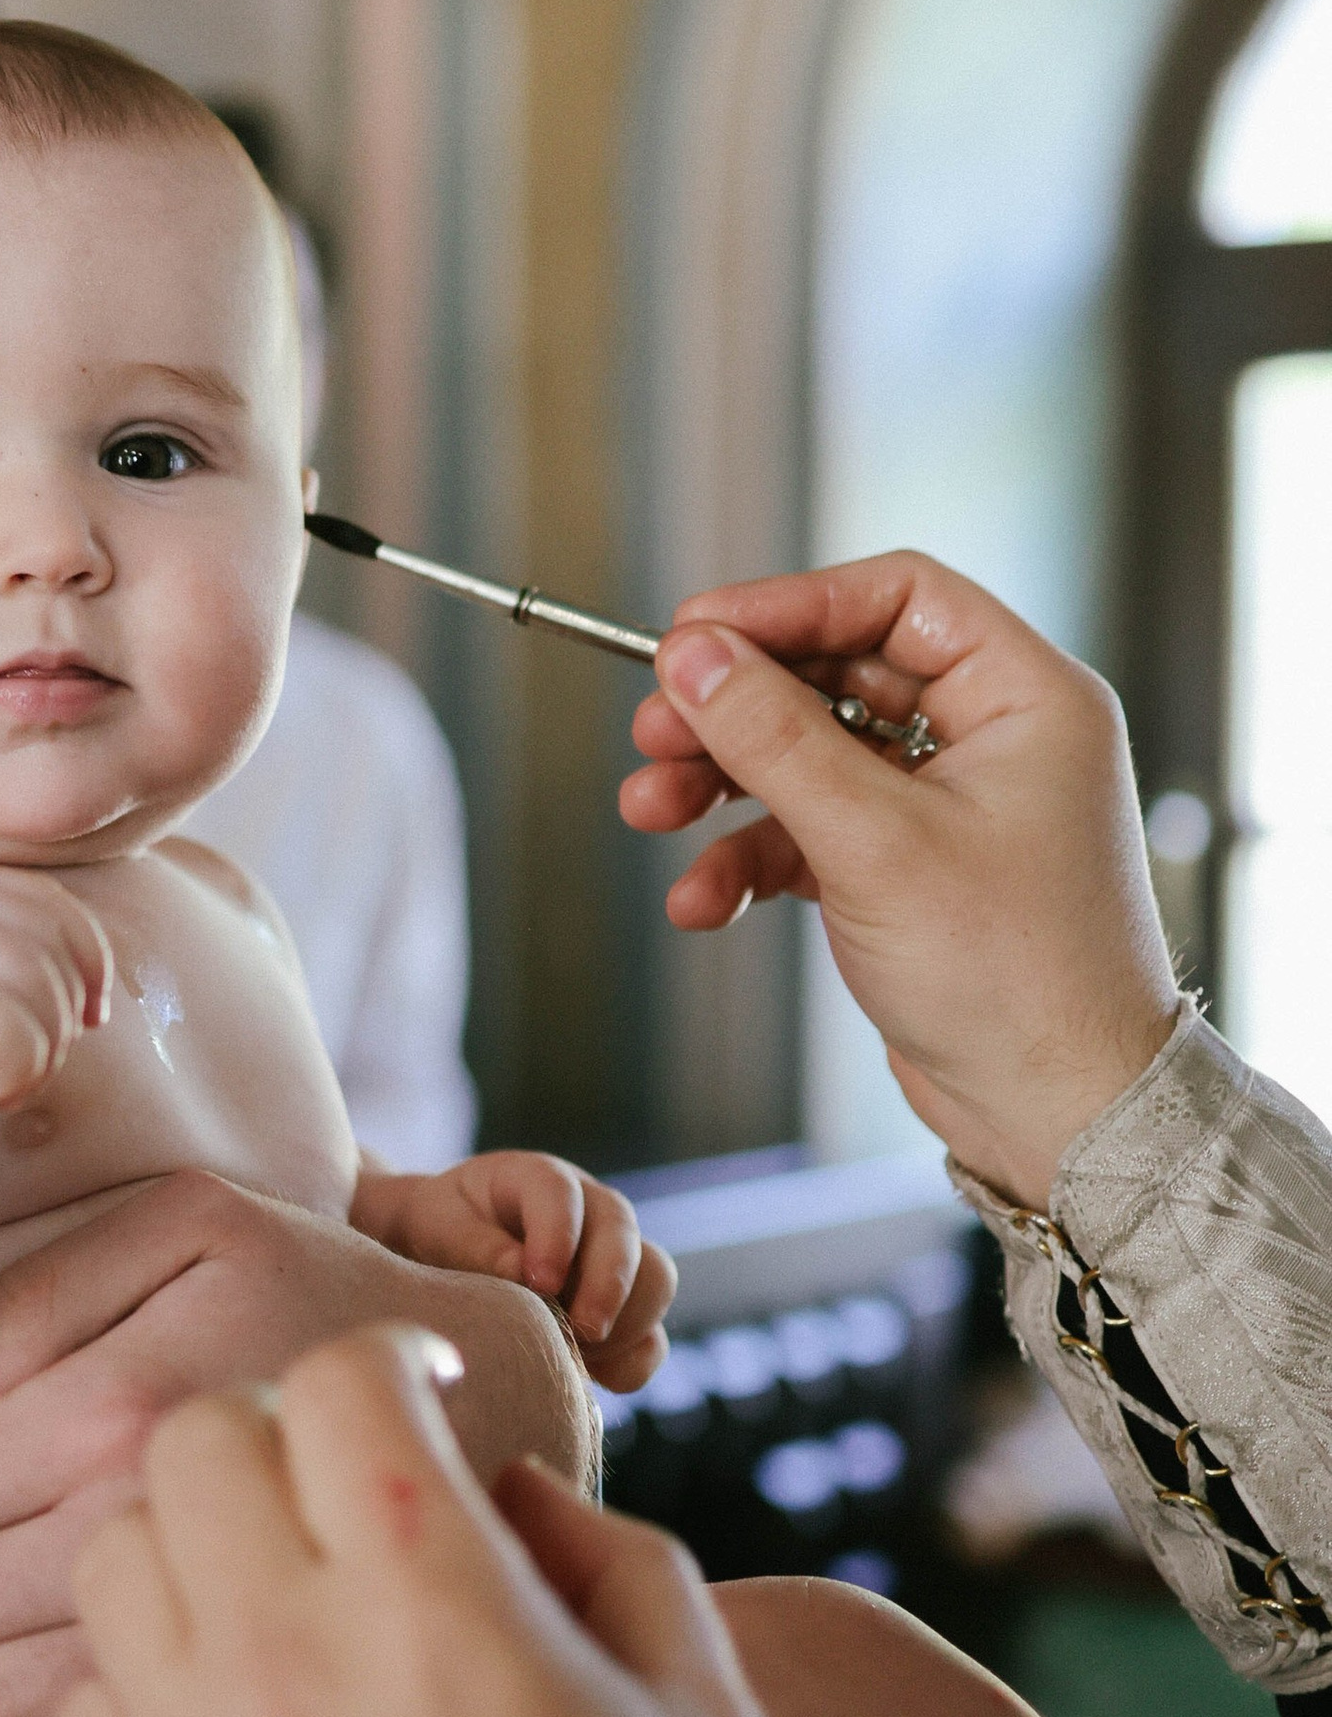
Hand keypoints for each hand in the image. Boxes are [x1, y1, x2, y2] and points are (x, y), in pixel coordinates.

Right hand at [0, 871, 111, 1181]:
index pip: (47, 902)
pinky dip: (16, 1069)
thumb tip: (95, 990)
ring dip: (41, 1049)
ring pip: (37, 983)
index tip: (82, 1021)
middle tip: (21, 1066)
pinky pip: (6, 1025)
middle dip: (62, 1014)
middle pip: (51, 941)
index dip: (85, 962)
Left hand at [55, 1327, 773, 1716]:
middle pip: (200, 1435)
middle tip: (330, 1489)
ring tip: (261, 1596)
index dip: (382, 1358)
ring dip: (186, 1542)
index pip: (340, 1378)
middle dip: (269, 1432)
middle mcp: (282, 1641)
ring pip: (115, 1546)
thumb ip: (620, 1563)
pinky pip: (81, 1691)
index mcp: (432, 1589)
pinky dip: (140, 1675)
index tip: (414, 1386)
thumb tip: (512, 1491)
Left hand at [351, 1148, 674, 1390]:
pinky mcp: (623, 1306)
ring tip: (579, 1353)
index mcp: (538, 1179)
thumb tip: (523, 1276)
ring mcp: (613, 1256)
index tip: (540, 1283)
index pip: (562, 1194)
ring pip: (655, 1280)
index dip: (558, 1237)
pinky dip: (632, 1361)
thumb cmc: (441, 1229)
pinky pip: (653, 1335)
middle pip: (624, 1233)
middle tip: (582, 1331)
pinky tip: (595, 1376)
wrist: (447, 1250)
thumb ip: (475, 1247)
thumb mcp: (439, 1226)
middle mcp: (589, 1210)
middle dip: (610, 1285)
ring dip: (627, 1323)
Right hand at [619, 553, 1177, 1207]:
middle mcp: (994, 740)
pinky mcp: (913, 872)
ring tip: (653, 810)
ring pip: (812, 755)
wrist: (1061, 1119)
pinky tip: (705, 898)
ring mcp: (951, 809)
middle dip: (735, 708)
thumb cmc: (1022, 985)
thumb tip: (694, 656)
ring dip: (724, 783)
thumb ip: (773, 736)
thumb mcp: (874, 843)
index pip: (894, 597)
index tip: (695, 632)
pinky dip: (752, 857)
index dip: (787, 605)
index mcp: (1025, 699)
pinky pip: (813, 832)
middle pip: (836, 676)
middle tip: (656, 730)